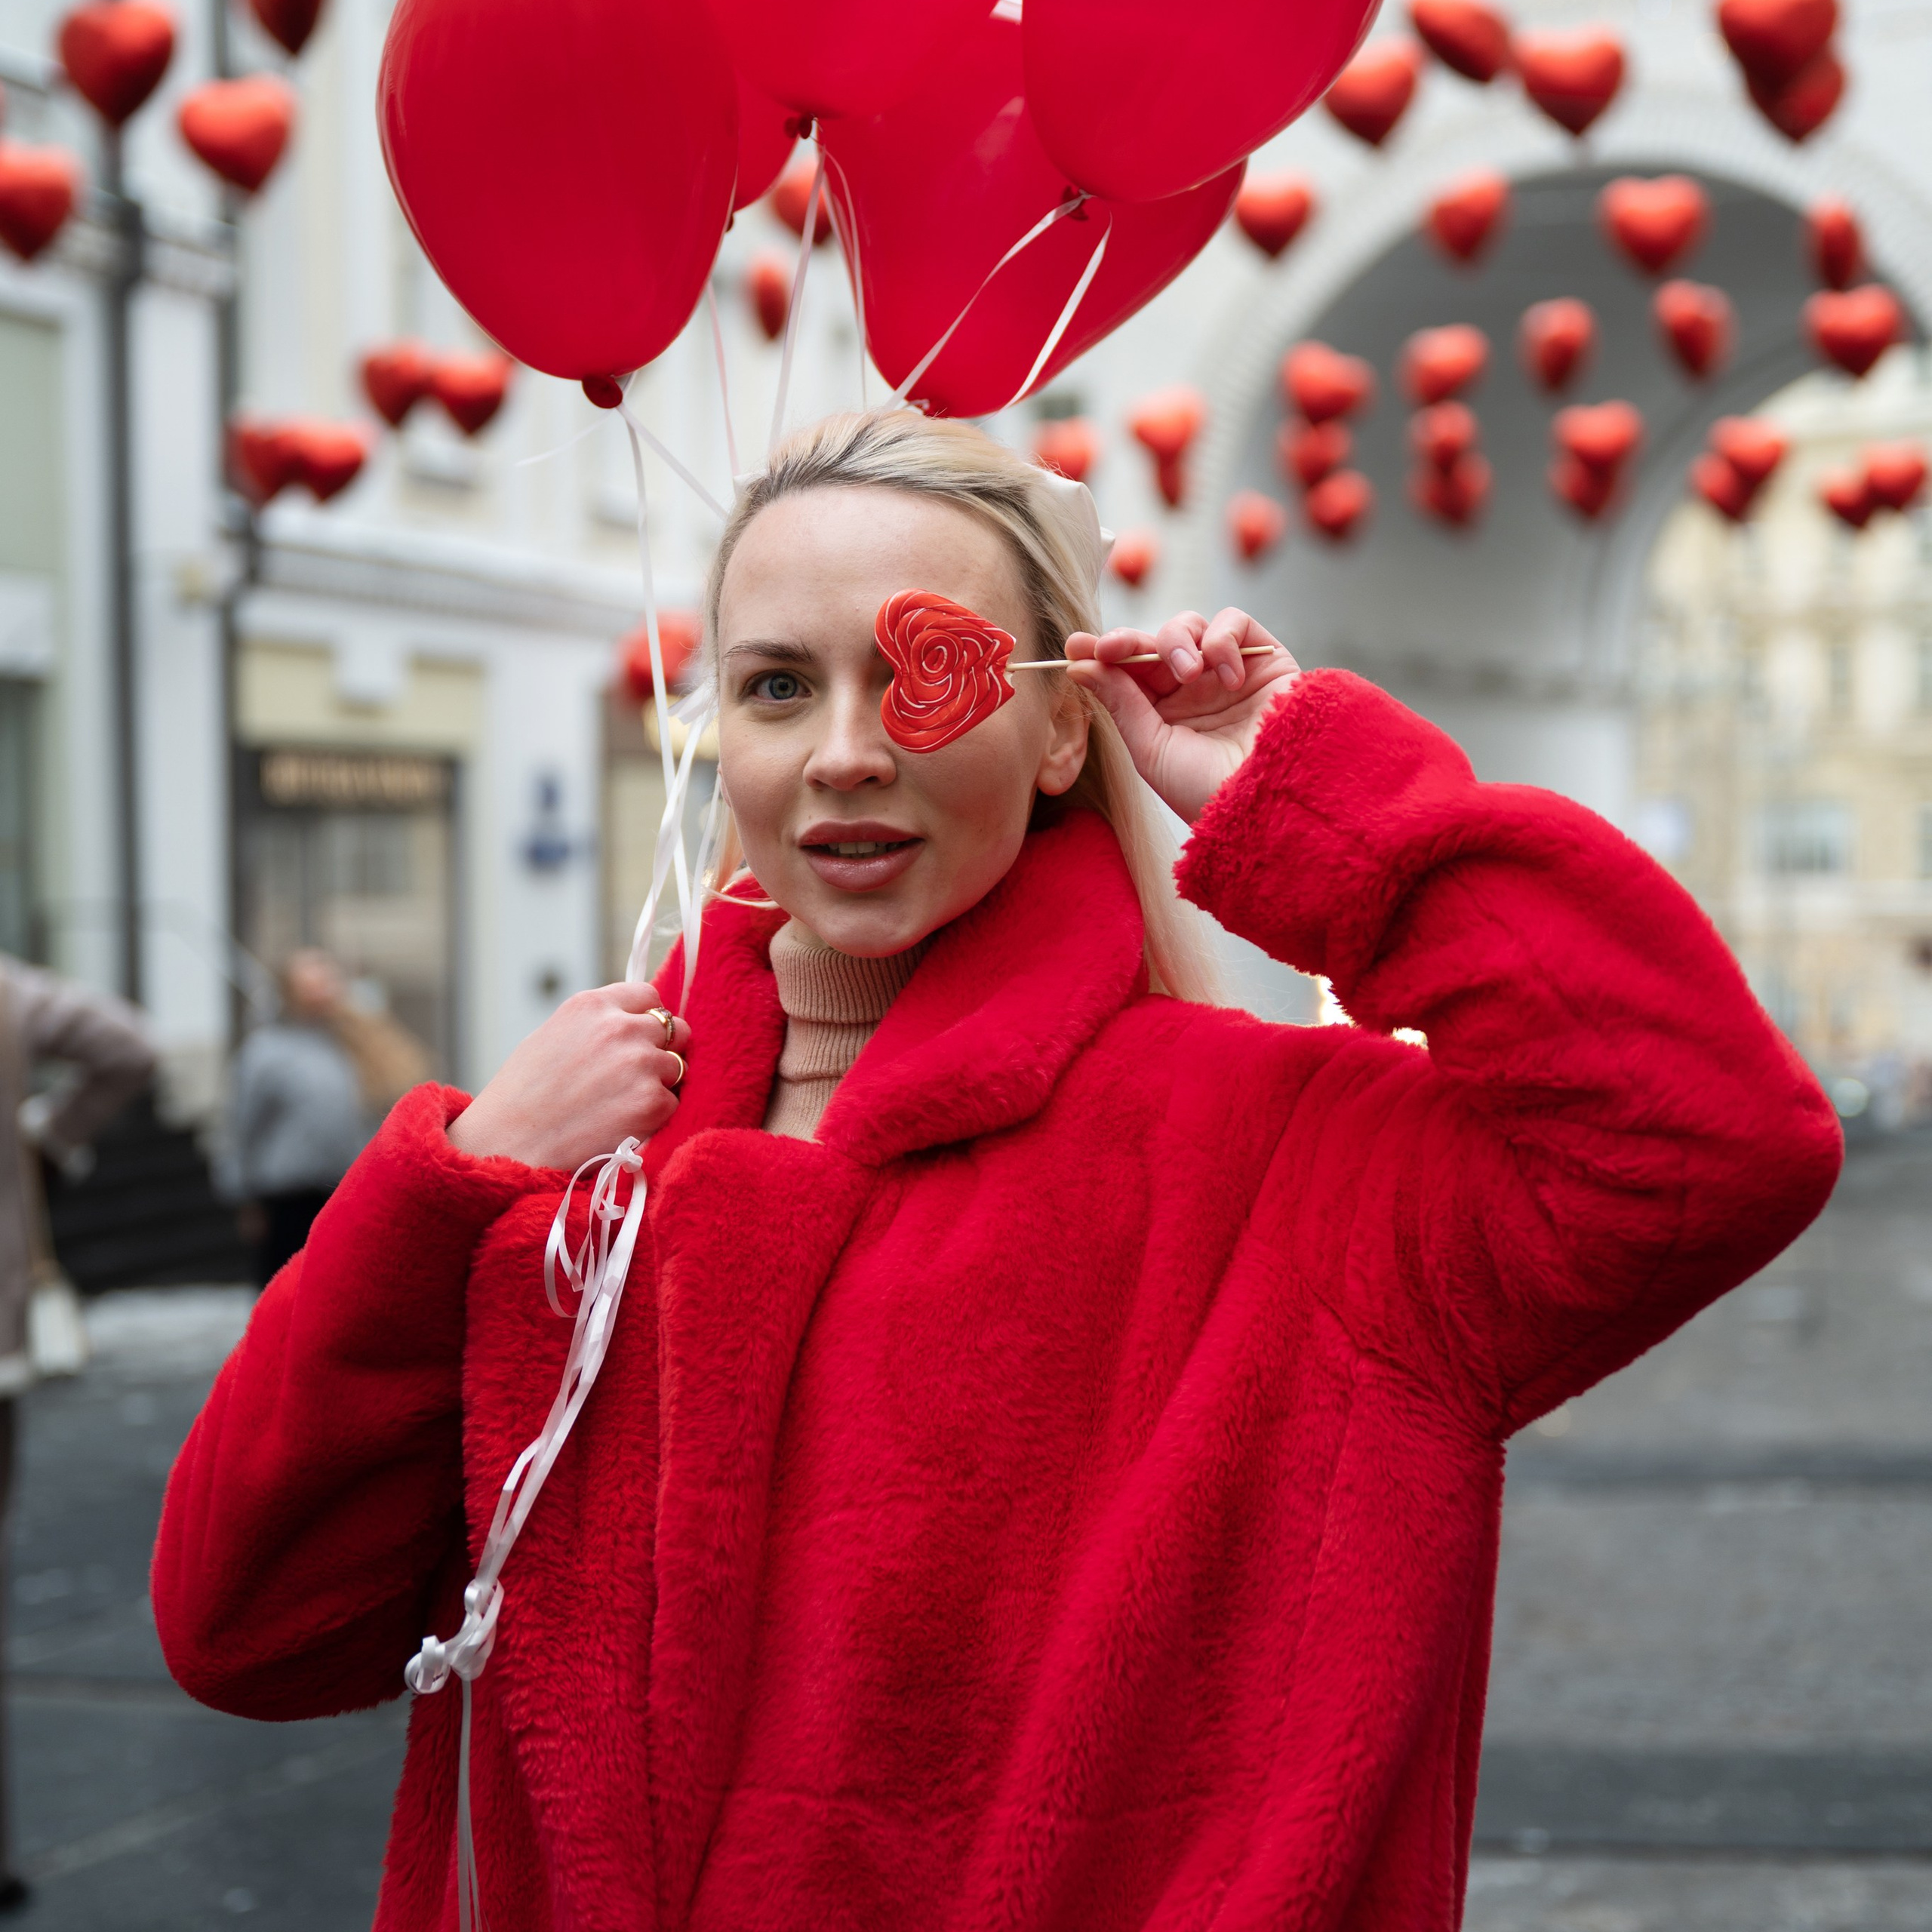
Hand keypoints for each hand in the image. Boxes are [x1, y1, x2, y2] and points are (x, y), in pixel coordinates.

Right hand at [445, 983, 692, 1171]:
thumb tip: (636, 1021)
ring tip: (621, 1105)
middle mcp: (621, 1028)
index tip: (638, 1039)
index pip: (649, 996)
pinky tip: (623, 1125)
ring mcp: (640, 1064)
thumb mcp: (553, 1035)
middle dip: (661, 1050)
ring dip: (660, 1084)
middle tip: (635, 1077)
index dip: (647, 1020)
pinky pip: (673, 1104)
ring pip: (678, 1067)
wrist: (507, 1145)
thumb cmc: (522, 1096)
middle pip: (674, 1029)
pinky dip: (656, 1116)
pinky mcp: (653, 1102)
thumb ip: (597, 1024)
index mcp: (593, 1006)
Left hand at [1065, 609, 1299, 823]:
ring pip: (1190, 626)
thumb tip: (1080, 663)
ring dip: (1177, 641)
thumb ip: (1120, 701)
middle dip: (1129, 641)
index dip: (1103, 652)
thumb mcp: (1152, 748)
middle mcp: (1194, 689)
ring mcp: (1227, 671)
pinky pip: (1235, 622)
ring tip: (1189, 675)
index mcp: (1163, 713)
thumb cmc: (1207, 791)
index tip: (1076, 646)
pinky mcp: (1264, 657)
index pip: (1128, 670)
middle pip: (1154, 643)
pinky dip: (1224, 639)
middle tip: (1113, 647)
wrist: (1269, 803)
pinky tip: (1229, 678)